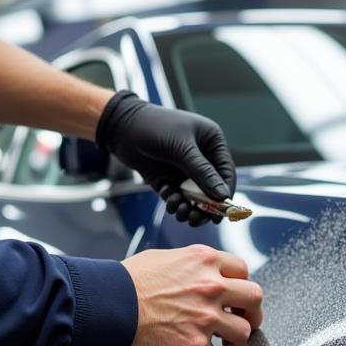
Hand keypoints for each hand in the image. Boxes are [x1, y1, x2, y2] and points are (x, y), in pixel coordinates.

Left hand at [97, 91, 236, 226]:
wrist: (120, 126)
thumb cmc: (154, 127)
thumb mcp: (182, 149)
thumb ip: (203, 173)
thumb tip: (223, 196)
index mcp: (211, 142)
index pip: (226, 173)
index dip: (225, 194)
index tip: (220, 213)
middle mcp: (201, 157)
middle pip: (211, 189)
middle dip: (204, 206)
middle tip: (196, 219)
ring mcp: (184, 168)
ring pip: (194, 196)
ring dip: (188, 207)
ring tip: (180, 212)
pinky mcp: (168, 178)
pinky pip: (177, 196)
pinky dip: (174, 201)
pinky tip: (168, 199)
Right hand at [121, 245, 263, 345]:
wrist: (107, 307)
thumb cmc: (126, 284)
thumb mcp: (163, 259)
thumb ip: (190, 267)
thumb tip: (198, 277)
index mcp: (203, 261)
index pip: (242, 270)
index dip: (241, 287)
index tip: (236, 298)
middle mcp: (210, 286)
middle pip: (254, 298)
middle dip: (251, 313)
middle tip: (242, 322)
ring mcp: (206, 317)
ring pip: (243, 333)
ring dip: (234, 343)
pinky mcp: (194, 345)